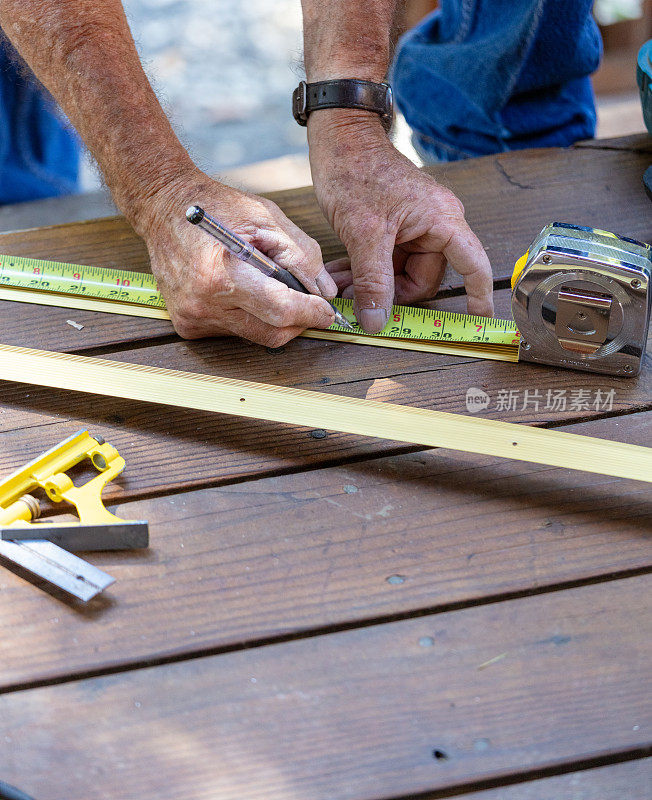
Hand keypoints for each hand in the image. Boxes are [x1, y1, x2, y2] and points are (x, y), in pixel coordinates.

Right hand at [135, 167, 337, 346]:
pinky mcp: (187, 325)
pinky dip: (249, 317)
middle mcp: (204, 303)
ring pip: (255, 336)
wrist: (162, 207)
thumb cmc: (215, 207)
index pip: (281, 310)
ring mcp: (193, 318)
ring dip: (273, 318)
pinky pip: (234, 332)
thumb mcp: (266, 218)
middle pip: (271, 333)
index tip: (327, 312)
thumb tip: (325, 291)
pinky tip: (242, 291)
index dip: (311, 313)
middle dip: (298, 322)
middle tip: (309, 304)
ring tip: (268, 286)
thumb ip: (302, 256)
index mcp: (223, 274)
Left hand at [307, 111, 493, 332]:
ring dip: (370, 285)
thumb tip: (378, 322)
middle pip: (424, 280)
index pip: (474, 265)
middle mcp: (434, 225)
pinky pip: (384, 262)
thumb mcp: (364, 234)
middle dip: (390, 295)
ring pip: (399, 274)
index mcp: (443, 221)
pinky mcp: (392, 229)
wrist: (338, 137)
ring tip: (339, 288)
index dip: (478, 296)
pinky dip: (363, 272)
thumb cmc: (356, 171)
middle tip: (356, 302)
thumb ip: (373, 281)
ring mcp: (412, 228)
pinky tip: (340, 276)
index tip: (476, 322)